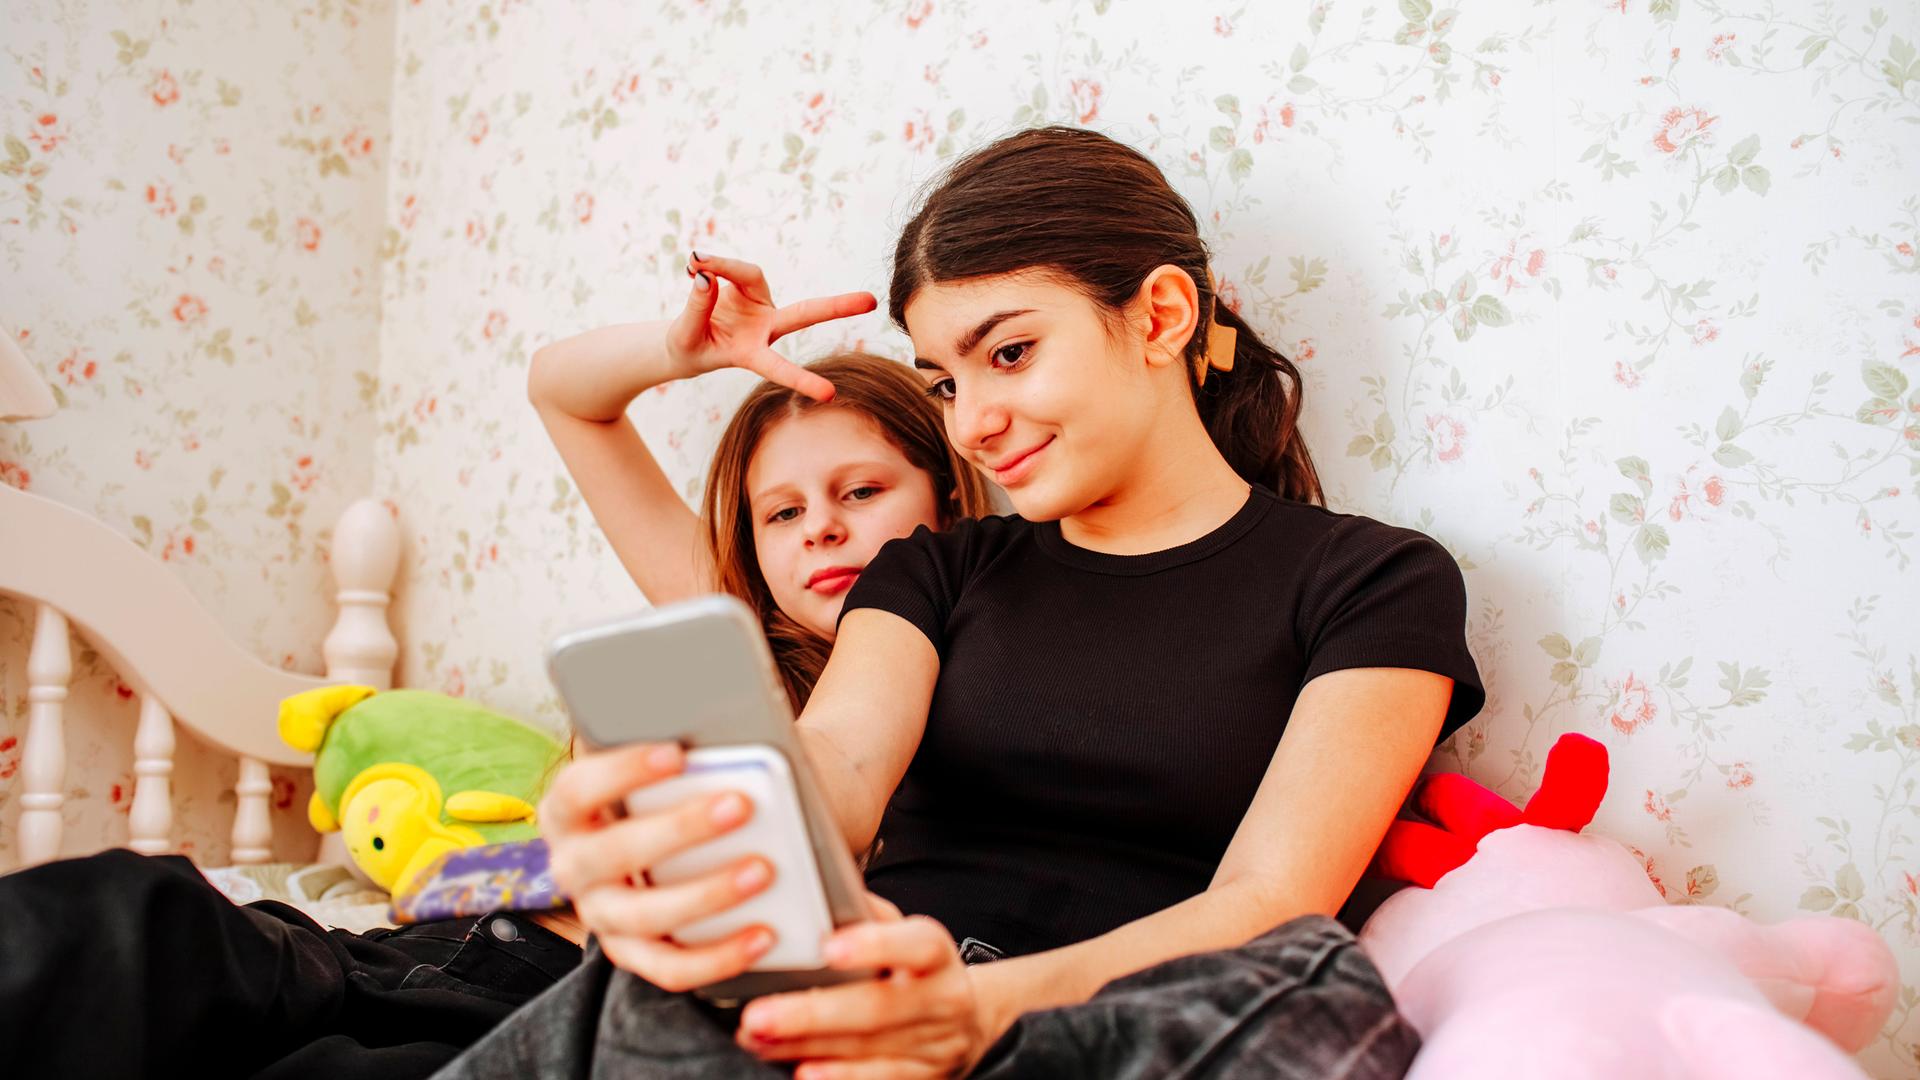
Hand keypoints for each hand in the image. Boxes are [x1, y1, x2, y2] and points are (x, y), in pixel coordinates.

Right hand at [540, 741, 777, 990]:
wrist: (653, 851)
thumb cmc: (660, 796)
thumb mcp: (655, 777)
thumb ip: (678, 766)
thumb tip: (736, 757)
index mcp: (567, 813)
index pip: (579, 788)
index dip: (623, 771)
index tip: (678, 754)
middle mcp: (573, 868)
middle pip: (615, 852)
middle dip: (681, 829)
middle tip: (741, 805)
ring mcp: (600, 916)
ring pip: (645, 916)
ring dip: (707, 894)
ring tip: (762, 870)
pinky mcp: (631, 955)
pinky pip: (671, 967)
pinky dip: (720, 955)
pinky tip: (764, 933)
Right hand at [666, 251, 876, 401]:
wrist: (685, 339)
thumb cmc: (687, 346)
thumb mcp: (684, 336)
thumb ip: (696, 309)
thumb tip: (707, 277)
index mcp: (750, 353)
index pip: (778, 366)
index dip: (802, 379)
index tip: (830, 395)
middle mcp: (764, 328)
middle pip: (804, 313)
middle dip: (836, 307)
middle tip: (871, 301)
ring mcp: (760, 305)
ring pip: (749, 274)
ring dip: (723, 265)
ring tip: (693, 262)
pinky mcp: (749, 286)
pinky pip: (731, 267)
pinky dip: (712, 264)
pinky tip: (693, 264)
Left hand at [733, 891, 998, 1078]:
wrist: (965, 1024)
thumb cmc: (916, 970)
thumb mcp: (904, 935)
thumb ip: (868, 915)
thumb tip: (821, 891)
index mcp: (937, 955)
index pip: (916, 945)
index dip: (876, 946)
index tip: (828, 949)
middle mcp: (943, 1000)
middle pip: (879, 1008)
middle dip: (813, 1013)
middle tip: (759, 1013)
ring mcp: (935, 1046)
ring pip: (867, 1049)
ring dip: (805, 1046)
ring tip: (758, 1037)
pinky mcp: (923, 1078)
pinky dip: (838, 1076)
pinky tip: (800, 1069)